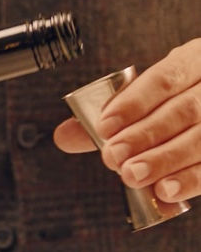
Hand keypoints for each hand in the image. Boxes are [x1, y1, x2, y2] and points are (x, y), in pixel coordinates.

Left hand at [54, 38, 200, 201]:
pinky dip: (193, 180)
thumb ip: (110, 116)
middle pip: (185, 110)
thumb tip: (63, 137)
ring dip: (166, 160)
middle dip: (146, 136)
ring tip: (134, 176)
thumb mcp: (152, 95)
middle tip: (114, 158)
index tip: (105, 126)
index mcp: (196, 60)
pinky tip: (168, 192)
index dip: (134, 102)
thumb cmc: (180, 99)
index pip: (165, 78)